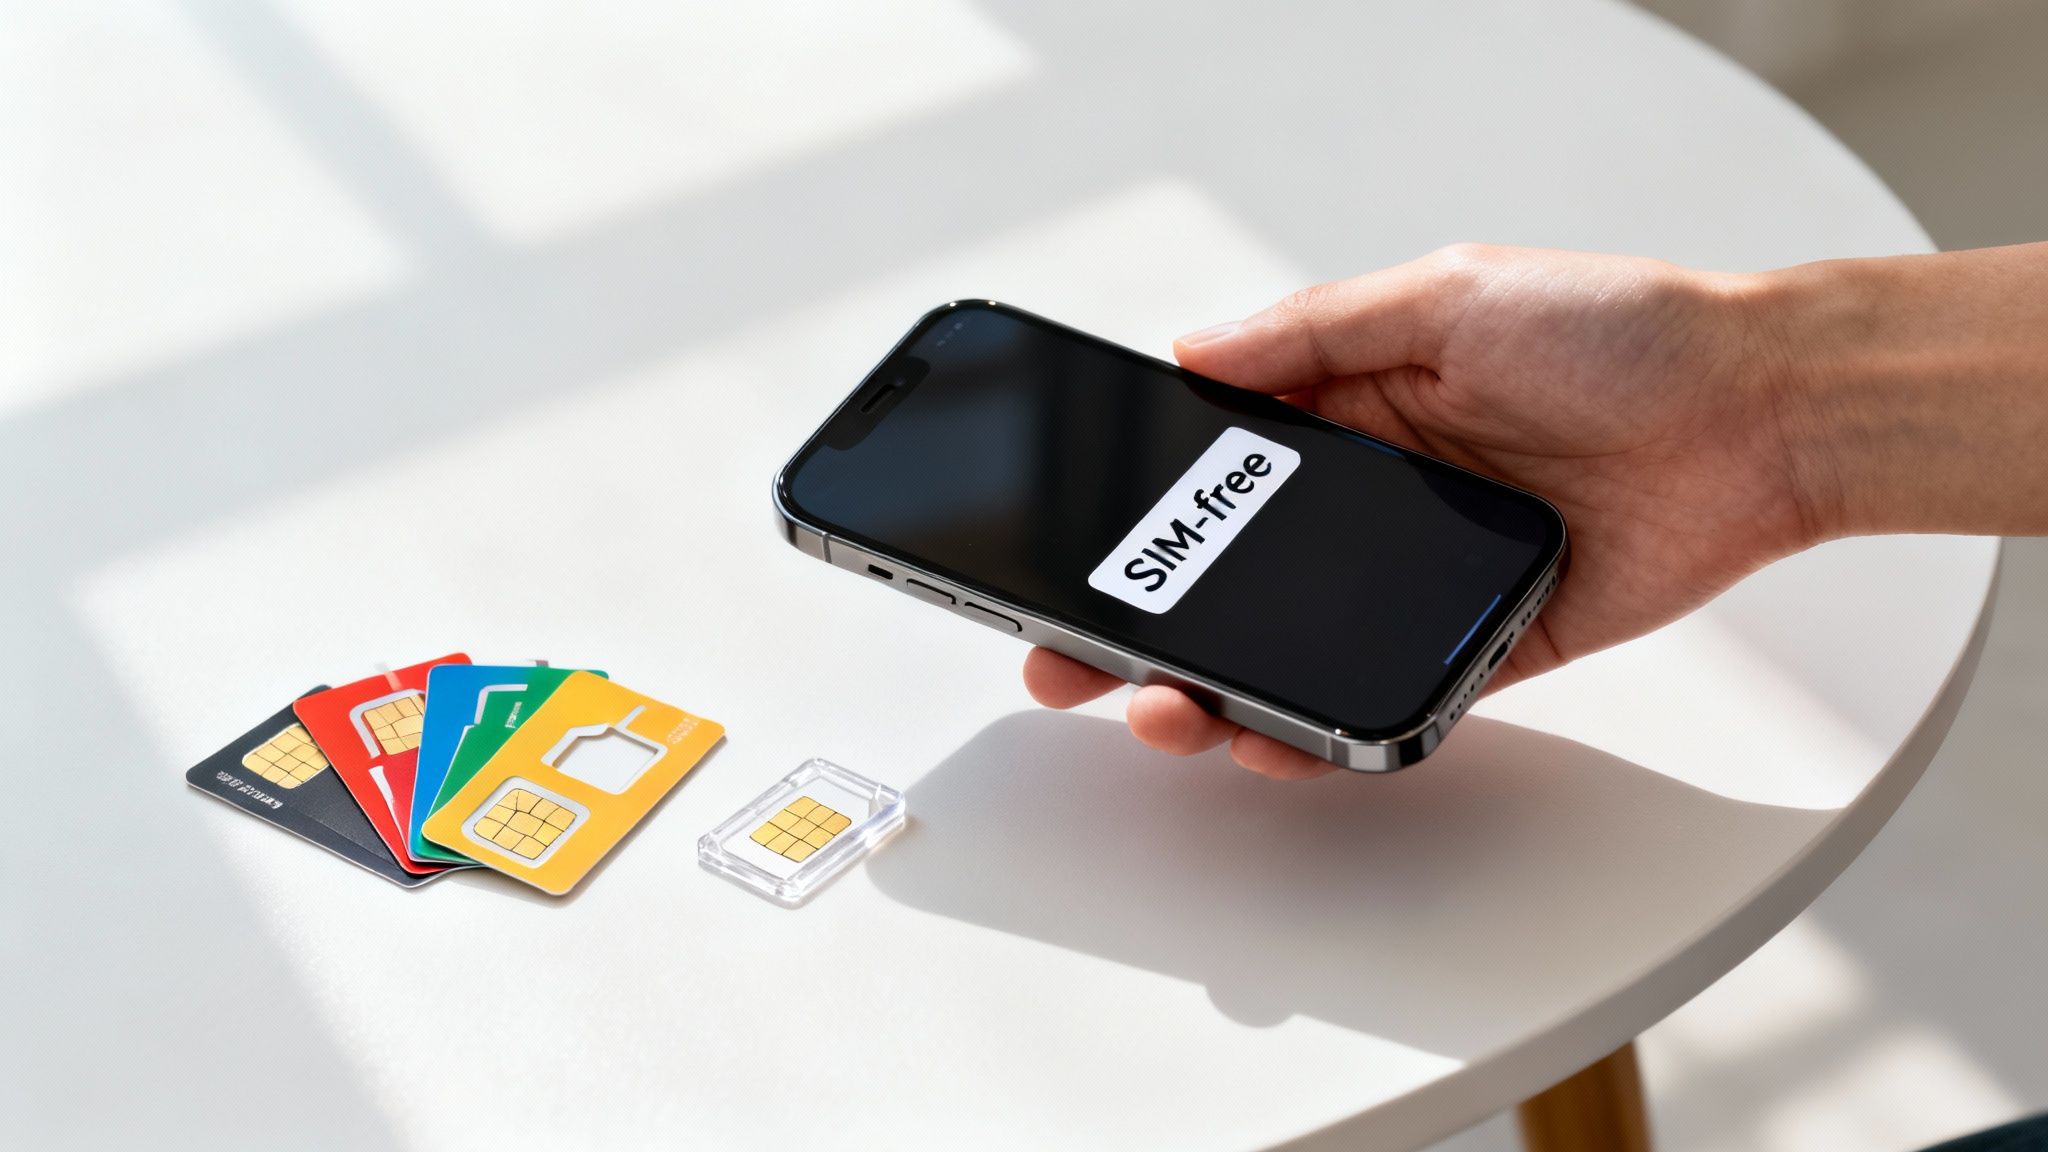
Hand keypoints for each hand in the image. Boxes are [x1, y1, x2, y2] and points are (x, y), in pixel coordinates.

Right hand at [1024, 245, 1816, 778]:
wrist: (1761, 410)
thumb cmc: (1619, 330)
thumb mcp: (1447, 294)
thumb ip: (1315, 333)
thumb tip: (1194, 350)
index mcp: (1352, 414)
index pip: (1212, 479)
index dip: (1135, 523)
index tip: (1064, 556)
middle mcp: (1375, 506)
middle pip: (1229, 583)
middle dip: (1139, 631)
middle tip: (1069, 662)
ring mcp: (1423, 585)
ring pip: (1295, 659)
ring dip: (1219, 695)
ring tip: (1165, 710)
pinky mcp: (1487, 648)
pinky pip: (1393, 703)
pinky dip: (1331, 736)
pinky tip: (1276, 744)